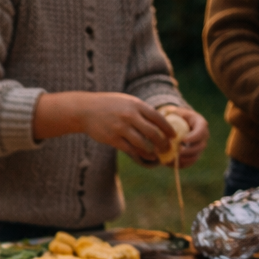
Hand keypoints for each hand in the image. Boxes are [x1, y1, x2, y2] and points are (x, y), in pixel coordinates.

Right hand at [35, 92, 174, 162]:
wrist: (85, 110)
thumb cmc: (108, 105)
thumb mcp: (126, 101)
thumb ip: (140, 110)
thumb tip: (157, 121)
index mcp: (135, 105)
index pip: (158, 118)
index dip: (168, 128)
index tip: (173, 135)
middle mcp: (129, 116)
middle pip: (153, 132)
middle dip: (162, 143)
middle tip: (167, 148)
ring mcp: (120, 128)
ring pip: (142, 144)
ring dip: (152, 152)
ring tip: (156, 155)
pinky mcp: (113, 139)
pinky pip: (130, 150)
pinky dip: (139, 155)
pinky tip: (144, 157)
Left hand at [160, 106, 209, 167]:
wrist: (174, 124)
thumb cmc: (173, 116)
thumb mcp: (171, 112)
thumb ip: (168, 115)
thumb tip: (162, 120)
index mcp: (199, 123)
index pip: (201, 131)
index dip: (194, 137)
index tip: (183, 140)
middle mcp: (203, 136)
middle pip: (201, 146)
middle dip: (189, 151)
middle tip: (177, 152)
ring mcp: (198, 146)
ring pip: (195, 156)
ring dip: (184, 159)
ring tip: (171, 159)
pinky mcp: (193, 155)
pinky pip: (189, 163)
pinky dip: (180, 164)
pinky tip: (168, 163)